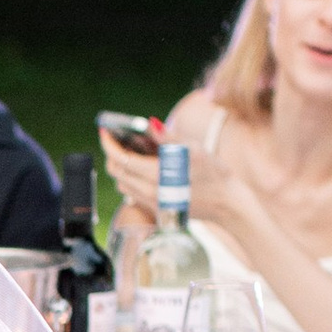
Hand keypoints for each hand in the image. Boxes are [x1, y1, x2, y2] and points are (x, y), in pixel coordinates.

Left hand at [104, 118, 237, 237]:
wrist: (226, 203)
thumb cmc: (214, 173)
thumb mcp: (193, 150)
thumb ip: (168, 137)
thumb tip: (149, 123)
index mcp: (156, 176)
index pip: (121, 159)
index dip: (109, 143)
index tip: (104, 129)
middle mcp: (149, 192)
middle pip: (117, 171)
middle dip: (112, 152)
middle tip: (116, 136)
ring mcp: (151, 202)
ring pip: (122, 182)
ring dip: (121, 165)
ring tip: (129, 148)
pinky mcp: (155, 208)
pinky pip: (132, 192)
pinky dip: (130, 176)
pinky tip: (141, 165)